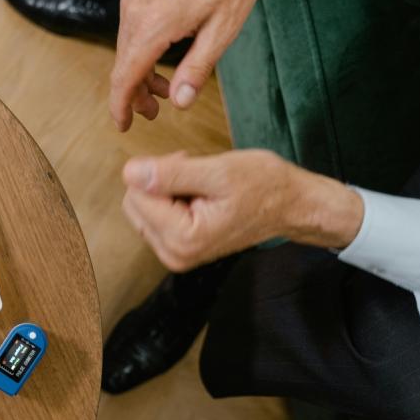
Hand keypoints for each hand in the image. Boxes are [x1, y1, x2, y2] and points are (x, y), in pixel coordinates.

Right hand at [109, 0, 264, 130]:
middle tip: (154, 113)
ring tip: (164, 90)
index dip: (121, 106)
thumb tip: (180, 102)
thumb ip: (197, 69)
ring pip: (127, 50)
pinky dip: (142, 53)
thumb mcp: (222, 29)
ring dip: (141, 74)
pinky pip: (132, 33)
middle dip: (136, 94)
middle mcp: (135, 12)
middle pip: (123, 66)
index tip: (122, 126)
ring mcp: (134, 1)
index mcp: (153, 25)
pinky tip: (162, 60)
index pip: (125, 77)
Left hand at [121, 150, 364, 271]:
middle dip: (159, 181)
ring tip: (200, 184)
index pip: (137, 194)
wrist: (290, 207)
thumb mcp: (218, 172)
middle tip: (195, 173)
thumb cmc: (263, 186)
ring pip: (141, 208)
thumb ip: (170, 174)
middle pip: (134, 203)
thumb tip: (129, 173)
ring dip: (165, 188)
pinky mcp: (177, 249)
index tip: (190, 164)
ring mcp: (175, 255)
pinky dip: (170, 199)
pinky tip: (198, 195)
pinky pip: (154, 216)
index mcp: (183, 239)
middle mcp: (174, 255)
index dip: (159, 170)